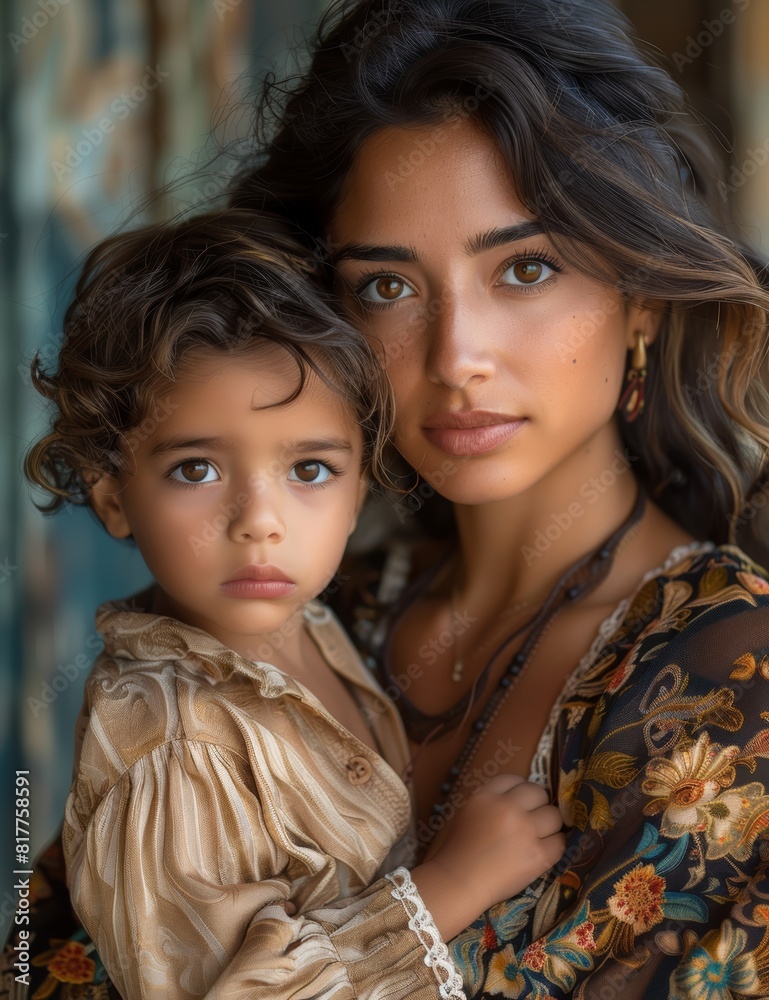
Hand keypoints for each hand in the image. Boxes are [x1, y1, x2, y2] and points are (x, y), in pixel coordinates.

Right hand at [411, 774, 564, 940]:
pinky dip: (554, 846)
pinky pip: (560, 842)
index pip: (514, 779)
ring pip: (554, 816)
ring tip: (540, 836)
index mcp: (486, 796)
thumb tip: (516, 799)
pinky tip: (543, 852)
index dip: (520, 790)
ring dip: (549, 825)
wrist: (458, 883)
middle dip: (537, 805)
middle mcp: (507, 807)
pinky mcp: (538, 854)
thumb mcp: (466, 812)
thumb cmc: (456, 850)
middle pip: (538, 792)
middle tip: (532, 819)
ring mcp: (525, 830)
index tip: (521, 802)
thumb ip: (490, 801)